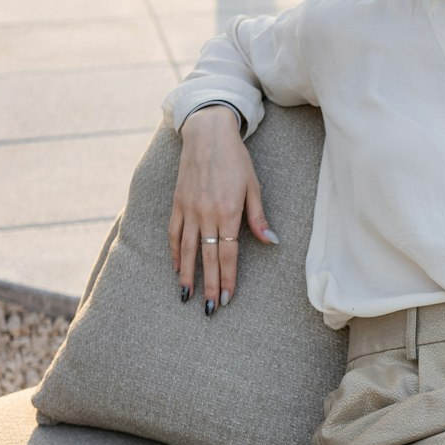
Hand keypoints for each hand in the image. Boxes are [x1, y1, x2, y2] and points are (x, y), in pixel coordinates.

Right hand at [168, 106, 277, 313]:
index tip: (228, 298)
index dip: (228, 277)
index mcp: (228, 212)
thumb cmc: (236, 160)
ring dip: (187, 275)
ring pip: (186, 250)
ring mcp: (189, 209)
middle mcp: (206, 214)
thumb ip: (258, 217)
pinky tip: (175, 268)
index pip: (228, 254)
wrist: (207, 134)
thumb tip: (271, 242)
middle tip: (210, 310)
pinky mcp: (177, 203)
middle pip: (207, 257)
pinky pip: (173, 233)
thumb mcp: (253, 186)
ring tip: (187, 296)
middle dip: (209, 285)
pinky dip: (173, 252)